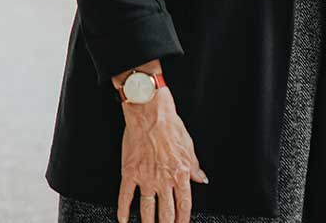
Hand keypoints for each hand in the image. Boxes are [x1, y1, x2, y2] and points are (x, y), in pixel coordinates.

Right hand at [118, 89, 207, 222]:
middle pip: (166, 212)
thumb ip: (195, 167)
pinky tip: (123, 219)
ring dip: (148, 222)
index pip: (184, 205)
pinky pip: (125, 195)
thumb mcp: (189, 146)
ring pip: (147, 209)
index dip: (183, 219)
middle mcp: (164, 180)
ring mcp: (145, 178)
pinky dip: (123, 210)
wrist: (150, 113)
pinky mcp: (129, 172)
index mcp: (180, 174)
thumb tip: (201, 178)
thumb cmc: (169, 125)